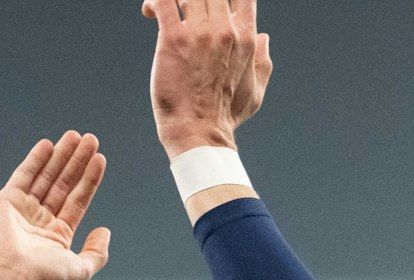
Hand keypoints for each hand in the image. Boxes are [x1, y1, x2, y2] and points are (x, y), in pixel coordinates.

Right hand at [0, 132, 110, 279]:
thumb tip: (105, 231)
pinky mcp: (7, 201)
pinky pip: (24, 175)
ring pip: (46, 176)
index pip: (78, 200)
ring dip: (61, 155)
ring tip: (75, 135)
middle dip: (77, 161)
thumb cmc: (43, 278)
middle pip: (64, 184)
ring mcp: (24, 209)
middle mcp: (41, 220)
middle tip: (91, 139)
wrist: (8, 277)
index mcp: (57, 236)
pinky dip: (36, 160)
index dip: (89, 179)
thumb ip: (97, 254)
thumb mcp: (80, 271)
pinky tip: (49, 144)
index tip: (100, 159)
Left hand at [144, 0, 272, 154]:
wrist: (199, 133)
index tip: (211, 5)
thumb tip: (264, 38)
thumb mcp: (255, 92)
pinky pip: (162, 1)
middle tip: (183, 10)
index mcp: (246, 36)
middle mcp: (224, 29)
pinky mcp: (173, 39)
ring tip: (165, 10)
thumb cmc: (226, 117)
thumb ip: (262, 62)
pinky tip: (149, 12)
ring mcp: (199, 33)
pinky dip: (153, 0)